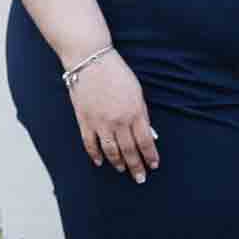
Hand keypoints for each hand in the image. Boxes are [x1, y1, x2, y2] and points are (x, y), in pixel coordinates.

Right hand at [68, 53, 159, 182]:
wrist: (90, 60)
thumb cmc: (116, 73)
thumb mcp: (137, 91)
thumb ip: (142, 113)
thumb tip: (148, 134)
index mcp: (135, 112)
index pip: (146, 141)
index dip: (150, 156)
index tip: (154, 166)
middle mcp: (119, 121)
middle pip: (129, 150)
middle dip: (136, 166)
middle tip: (140, 178)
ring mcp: (100, 123)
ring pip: (111, 151)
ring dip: (118, 163)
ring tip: (123, 170)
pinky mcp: (85, 121)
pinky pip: (90, 144)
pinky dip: (95, 155)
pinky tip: (100, 162)